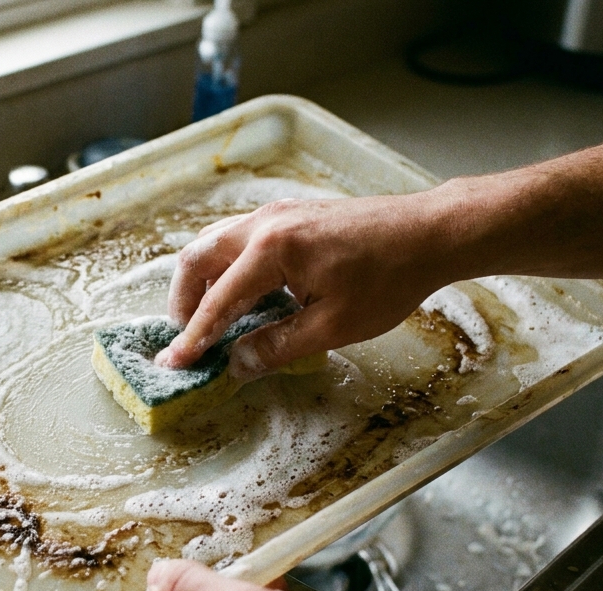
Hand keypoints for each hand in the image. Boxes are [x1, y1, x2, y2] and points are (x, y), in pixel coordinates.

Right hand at [155, 193, 461, 379]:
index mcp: (272, 250)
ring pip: (214, 243)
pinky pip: (239, 237)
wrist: (429, 234)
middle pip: (198, 259)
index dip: (194, 337)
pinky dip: (226, 266)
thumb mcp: (333, 326)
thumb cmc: (388, 279)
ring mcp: (276, 213)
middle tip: (188, 337)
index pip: (218, 301)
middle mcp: (264, 223)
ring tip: (209, 317)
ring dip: (202, 280)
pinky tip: (244, 293)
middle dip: (184, 301)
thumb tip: (236, 365)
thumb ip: (278, 346)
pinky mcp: (290, 214)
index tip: (173, 363)